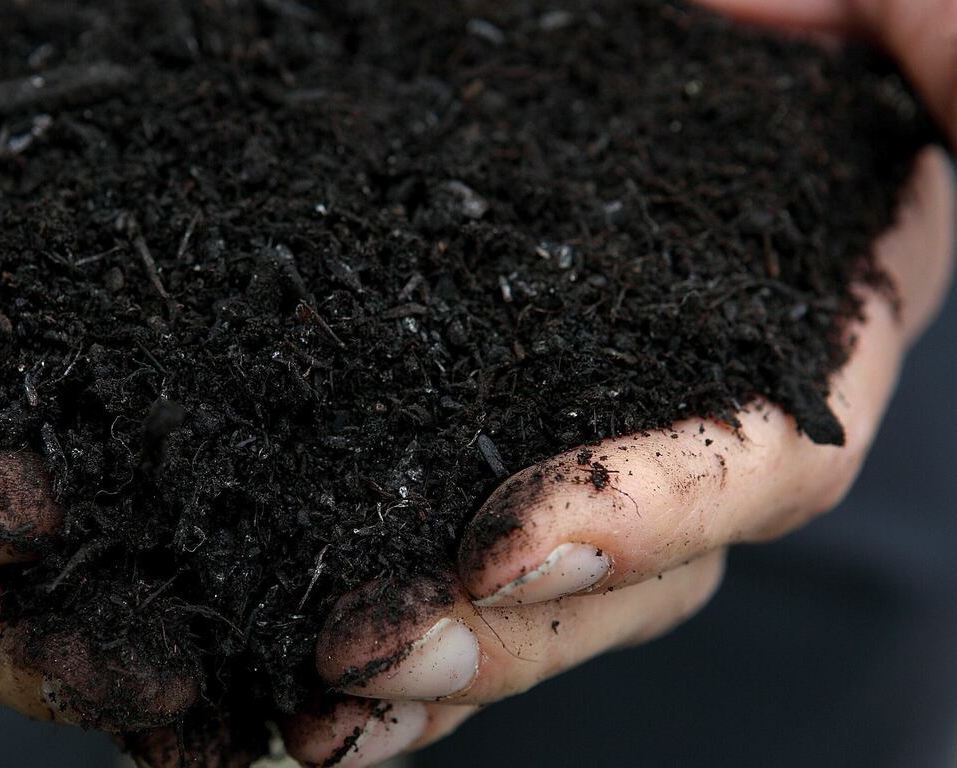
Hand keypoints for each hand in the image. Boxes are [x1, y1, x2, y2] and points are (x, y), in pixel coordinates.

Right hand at [0, 0, 193, 734]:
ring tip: (232, 651)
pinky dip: (208, 514)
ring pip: (63, 543)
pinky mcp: (121, 343)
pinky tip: (281, 550)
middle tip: (153, 666)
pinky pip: (158, 453)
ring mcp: (18, 381)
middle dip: (36, 628)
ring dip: (139, 608)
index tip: (6, 510)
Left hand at [290, 2, 956, 763]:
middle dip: (510, 633)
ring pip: (541, 596)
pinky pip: (448, 547)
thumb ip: (943, 41)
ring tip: (320, 712)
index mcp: (808, 324)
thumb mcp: (868, 6)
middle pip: (637, 574)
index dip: (647, 519)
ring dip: (437, 666)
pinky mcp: (481, 422)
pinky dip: (391, 616)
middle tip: (371, 655)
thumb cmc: (735, 14)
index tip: (509, 550)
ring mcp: (588, 428)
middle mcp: (700, 406)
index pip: (757, 461)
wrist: (609, 19)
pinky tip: (306, 682)